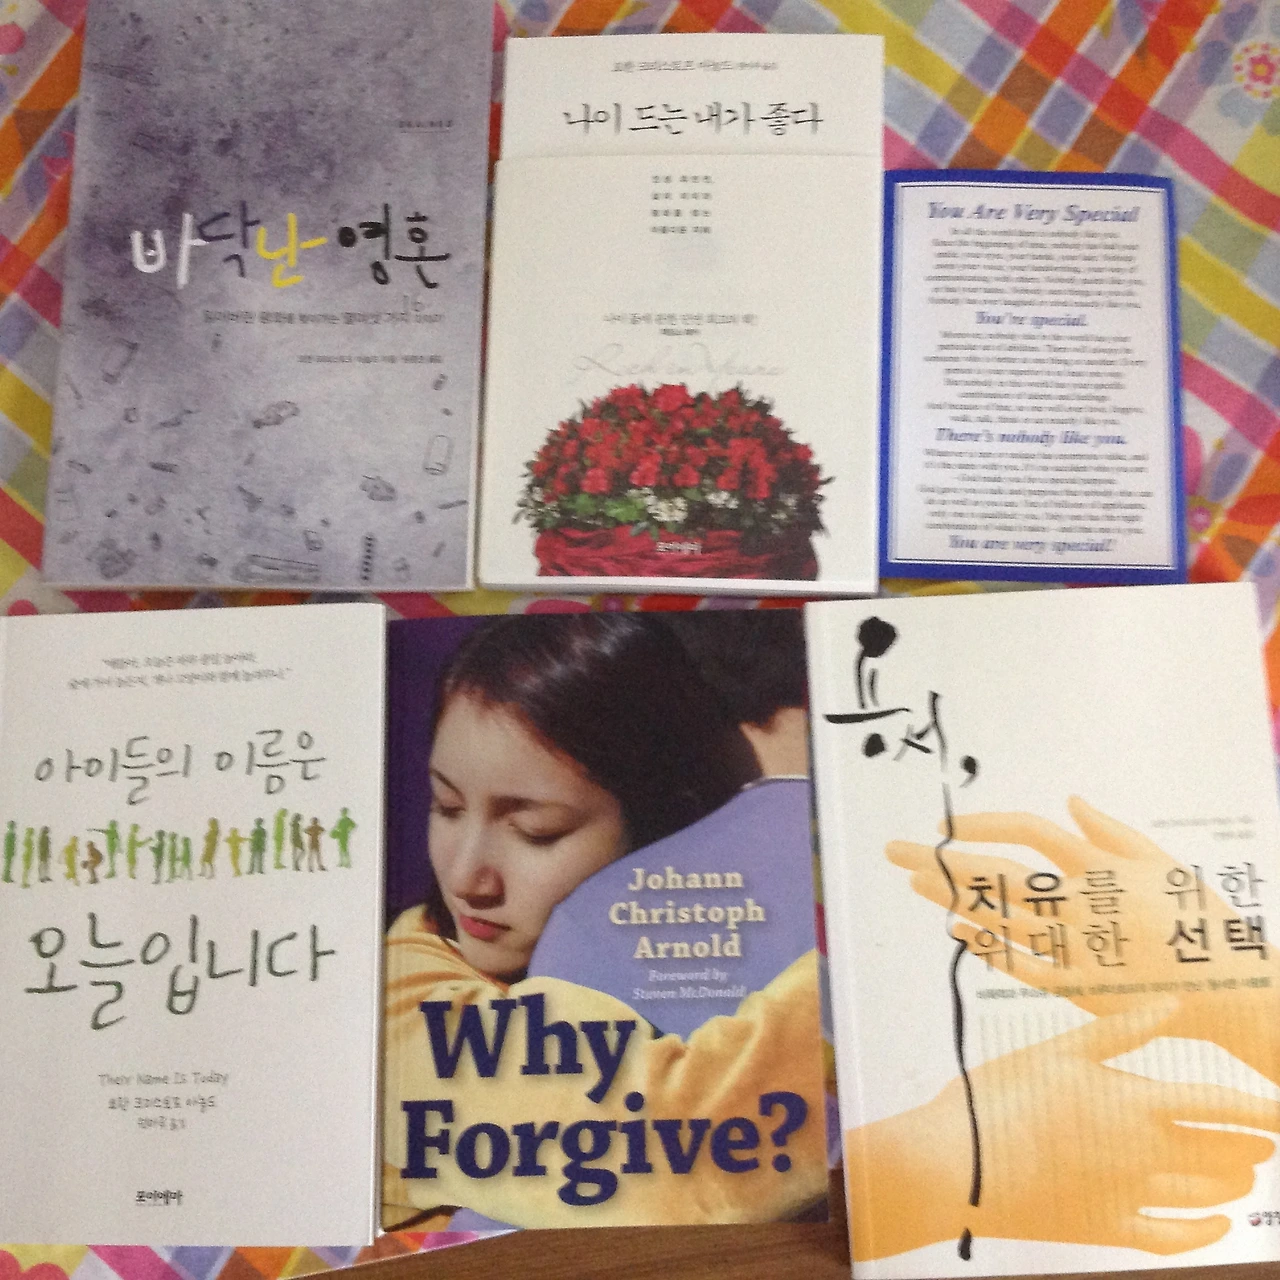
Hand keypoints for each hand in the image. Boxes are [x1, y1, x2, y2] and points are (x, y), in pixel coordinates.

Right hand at [848, 1001, 1278, 1258]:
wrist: (959, 1163)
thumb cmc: (1001, 1095)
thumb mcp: (1058, 1050)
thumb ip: (1120, 1030)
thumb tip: (1173, 1003)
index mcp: (1135, 1103)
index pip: (1221, 1106)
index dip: (1261, 1109)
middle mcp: (1145, 1154)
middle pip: (1223, 1154)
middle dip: (1249, 1146)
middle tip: (1261, 1139)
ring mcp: (1130, 1196)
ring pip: (1207, 1195)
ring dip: (1233, 1184)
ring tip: (1242, 1172)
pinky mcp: (1109, 1228)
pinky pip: (1174, 1239)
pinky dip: (1205, 1232)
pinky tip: (1218, 1225)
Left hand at [886, 797, 1279, 1079]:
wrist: (1234, 992)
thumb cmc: (1200, 921)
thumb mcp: (1164, 865)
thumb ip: (1112, 831)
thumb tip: (1069, 799)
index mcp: (1101, 867)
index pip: (1027, 832)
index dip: (981, 824)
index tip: (944, 824)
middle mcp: (1081, 903)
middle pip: (996, 875)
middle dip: (940, 861)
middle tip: (893, 850)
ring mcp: (1076, 947)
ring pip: (998, 919)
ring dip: (950, 900)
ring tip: (914, 884)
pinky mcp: (1077, 987)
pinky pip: (1018, 964)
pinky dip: (985, 947)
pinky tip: (956, 931)